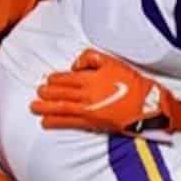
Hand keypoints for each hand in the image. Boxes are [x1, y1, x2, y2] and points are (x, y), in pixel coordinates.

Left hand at [32, 49, 169, 133]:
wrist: (146, 104)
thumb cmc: (132, 83)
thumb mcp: (113, 62)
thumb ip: (91, 58)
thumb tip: (74, 65)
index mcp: (91, 77)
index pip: (66, 77)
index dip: (55, 79)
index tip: (49, 79)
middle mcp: (86, 93)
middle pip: (60, 93)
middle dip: (46, 93)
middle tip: (38, 93)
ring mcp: (87, 109)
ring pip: (60, 107)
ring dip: (45, 108)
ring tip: (34, 107)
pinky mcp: (92, 122)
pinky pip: (69, 122)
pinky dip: (55, 122)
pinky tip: (46, 122)